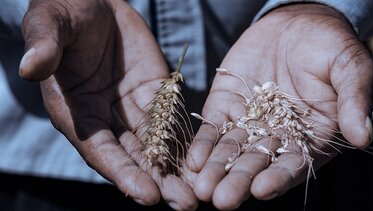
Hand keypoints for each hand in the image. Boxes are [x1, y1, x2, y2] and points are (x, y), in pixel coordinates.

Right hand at [19, 0, 196, 209]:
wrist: (92, 3)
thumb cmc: (63, 12)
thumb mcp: (50, 23)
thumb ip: (44, 44)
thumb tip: (30, 67)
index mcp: (75, 112)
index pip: (100, 151)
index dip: (123, 173)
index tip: (147, 195)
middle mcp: (105, 118)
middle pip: (134, 158)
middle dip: (159, 182)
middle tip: (186, 204)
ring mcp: (132, 108)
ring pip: (157, 145)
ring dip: (178, 169)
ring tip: (201, 192)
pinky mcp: (155, 93)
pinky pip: (172, 120)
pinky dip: (187, 141)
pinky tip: (205, 158)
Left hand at [186, 3, 372, 209]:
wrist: (295, 23)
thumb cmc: (329, 45)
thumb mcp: (349, 67)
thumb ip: (355, 100)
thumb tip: (363, 136)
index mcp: (309, 136)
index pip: (293, 163)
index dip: (278, 177)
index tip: (262, 189)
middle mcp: (276, 135)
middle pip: (256, 163)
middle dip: (238, 181)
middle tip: (221, 200)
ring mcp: (248, 121)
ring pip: (231, 150)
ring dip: (216, 169)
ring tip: (202, 188)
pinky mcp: (226, 105)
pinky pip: (213, 128)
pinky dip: (203, 144)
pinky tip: (193, 160)